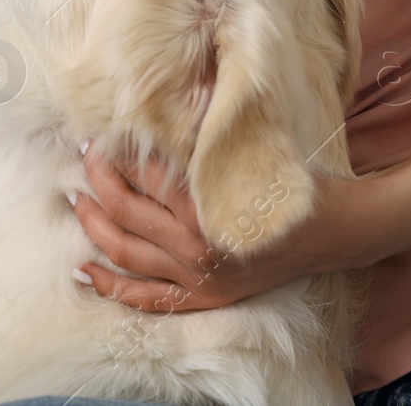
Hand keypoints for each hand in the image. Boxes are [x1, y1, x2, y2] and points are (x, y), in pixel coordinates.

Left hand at [67, 142, 377, 311]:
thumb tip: (156, 112)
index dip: (116, 154)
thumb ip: (200, 139)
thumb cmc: (290, 184)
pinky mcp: (202, 298)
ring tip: (76, 197)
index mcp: (207, 208)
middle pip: (126, 210)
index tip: (98, 137)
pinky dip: (110, 286)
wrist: (334, 232)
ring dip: (92, 222)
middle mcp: (196, 248)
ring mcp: (197, 279)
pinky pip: (144, 298)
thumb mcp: (245, 154)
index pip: (144, 176)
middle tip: (83, 158)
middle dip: (97, 179)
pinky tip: (82, 271)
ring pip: (124, 251)